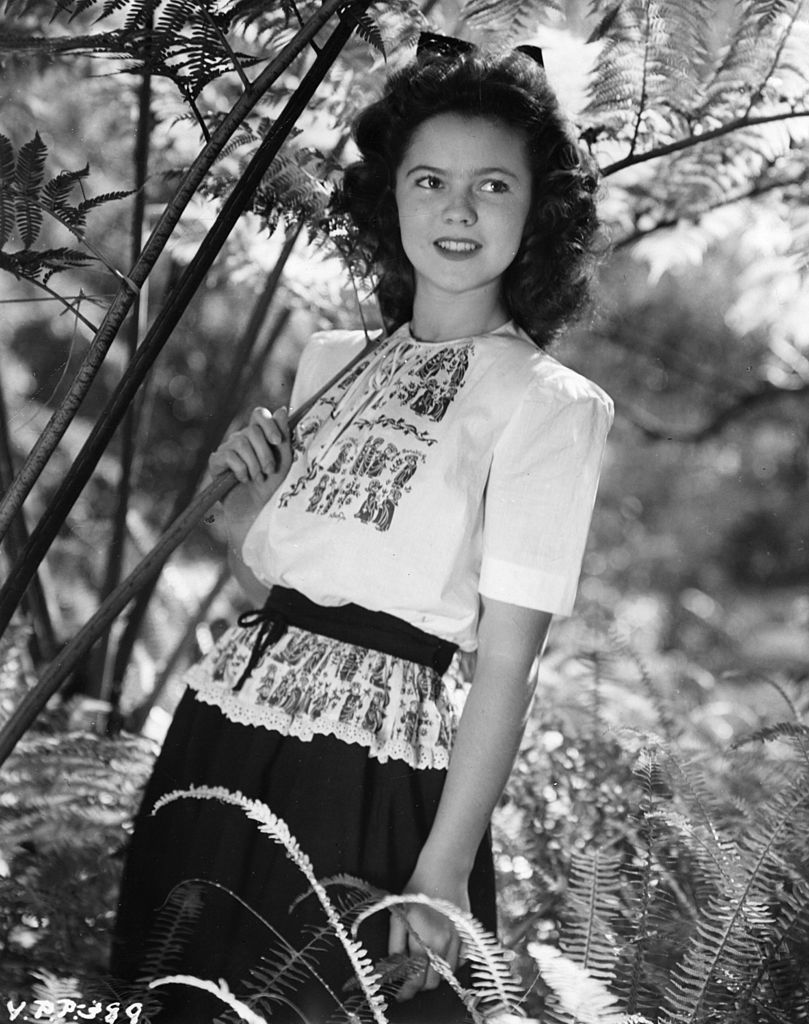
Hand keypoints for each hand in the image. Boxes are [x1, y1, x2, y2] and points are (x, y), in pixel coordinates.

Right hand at [209, 407, 292, 530]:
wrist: (257, 511)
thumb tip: (282, 410)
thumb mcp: (284, 461)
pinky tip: (243, 480)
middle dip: (265, 453)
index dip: (268, 423)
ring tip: (257, 479)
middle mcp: (241, 439)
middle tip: (269, 471)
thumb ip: (283, 436)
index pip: (259, 414)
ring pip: (241, 443)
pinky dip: (240, 470)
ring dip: (254, 465)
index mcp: (259, 436)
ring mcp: (227, 449)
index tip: (277, 441)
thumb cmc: (272, 486)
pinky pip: (228, 456)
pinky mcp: (216, 462)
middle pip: (252, 430)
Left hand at [387, 862, 469, 1001]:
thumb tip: (394, 966)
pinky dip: (451, 964)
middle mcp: (442, 944)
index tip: (400, 996)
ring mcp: (458, 940)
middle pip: (432, 982)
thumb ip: (396, 944)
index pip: (414, 978)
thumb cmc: (417, 890)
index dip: (406, 991)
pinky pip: (461, 961)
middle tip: (411, 981)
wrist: (443, 869)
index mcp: (422, 939)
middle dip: (420, 986)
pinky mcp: (468, 935)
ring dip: (435, 975)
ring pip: (447, 974)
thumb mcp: (398, 914)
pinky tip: (441, 954)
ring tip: (425, 966)